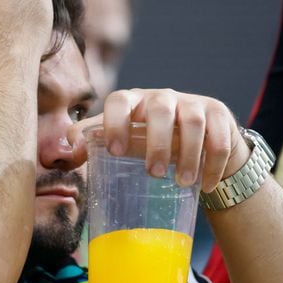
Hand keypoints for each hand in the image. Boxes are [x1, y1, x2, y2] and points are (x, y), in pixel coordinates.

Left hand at [68, 88, 249, 192]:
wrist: (196, 139)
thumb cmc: (148, 140)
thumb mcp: (123, 138)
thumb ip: (94, 139)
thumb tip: (62, 150)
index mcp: (134, 102)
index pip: (119, 100)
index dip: (115, 122)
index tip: (116, 152)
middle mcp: (162, 97)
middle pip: (161, 109)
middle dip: (157, 142)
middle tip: (154, 173)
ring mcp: (193, 103)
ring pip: (193, 121)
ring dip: (189, 154)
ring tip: (183, 182)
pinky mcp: (218, 114)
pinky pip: (219, 135)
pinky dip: (214, 163)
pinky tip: (206, 185)